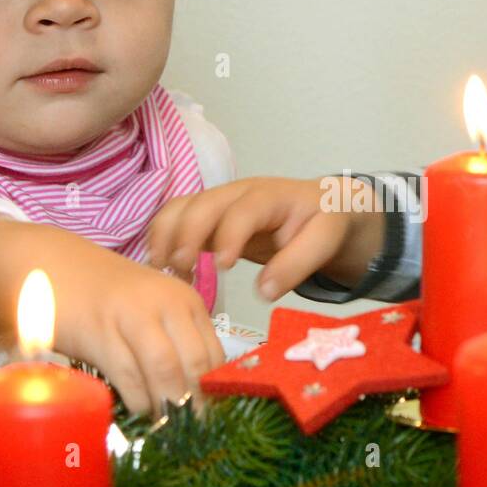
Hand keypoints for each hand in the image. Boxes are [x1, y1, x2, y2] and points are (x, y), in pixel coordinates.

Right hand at [52, 245, 225, 419]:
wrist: (54, 268)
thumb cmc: (108, 296)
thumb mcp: (154, 310)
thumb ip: (178, 342)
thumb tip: (198, 394)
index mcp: (185, 301)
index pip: (213, 353)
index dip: (214, 390)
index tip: (210, 416)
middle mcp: (164, 304)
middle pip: (193, 363)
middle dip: (194, 402)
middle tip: (191, 429)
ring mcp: (131, 315)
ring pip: (164, 370)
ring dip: (167, 405)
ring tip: (167, 427)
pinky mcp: (99, 332)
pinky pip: (128, 375)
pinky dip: (138, 399)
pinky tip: (140, 411)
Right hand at [147, 176, 386, 300]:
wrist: (321, 208)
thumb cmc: (323, 223)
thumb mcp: (324, 241)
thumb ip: (296, 265)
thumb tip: (264, 293)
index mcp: (272, 196)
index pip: (245, 209)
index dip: (230, 234)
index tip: (223, 266)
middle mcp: (239, 193)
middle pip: (203, 203)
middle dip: (186, 233)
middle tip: (181, 268)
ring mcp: (220, 203)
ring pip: (182, 207)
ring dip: (165, 235)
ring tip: (162, 269)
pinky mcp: (209, 218)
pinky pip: (177, 220)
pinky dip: (163, 238)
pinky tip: (162, 267)